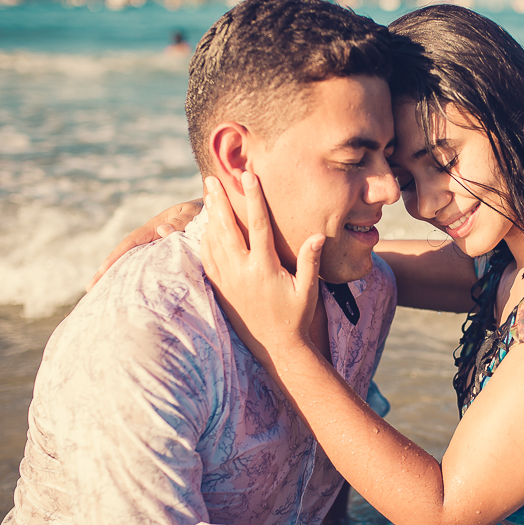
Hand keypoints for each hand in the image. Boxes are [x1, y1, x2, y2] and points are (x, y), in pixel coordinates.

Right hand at [86, 199, 203, 290]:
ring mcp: (160, 250)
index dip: (115, 257)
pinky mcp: (171, 260)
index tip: (101, 272)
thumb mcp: (193, 212)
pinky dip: (143, 282)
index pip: (131, 242)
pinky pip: (155, 271)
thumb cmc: (205, 210)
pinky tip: (136, 298)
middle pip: (127, 256)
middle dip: (109, 272)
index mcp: (155, 227)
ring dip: (122, 279)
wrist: (219, 212)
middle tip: (91, 290)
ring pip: (138, 265)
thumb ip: (181, 221)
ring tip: (106, 298)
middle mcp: (153, 239)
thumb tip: (161, 231)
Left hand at [199, 174, 323, 367]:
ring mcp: (228, 281)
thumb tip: (318, 235)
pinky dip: (205, 240)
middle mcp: (242, 272)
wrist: (276, 348)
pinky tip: (205, 228)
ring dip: (209, 217)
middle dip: (218, 201)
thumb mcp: (308, 289)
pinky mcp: (221, 289)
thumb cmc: (296, 317)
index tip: (248, 177)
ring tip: (207, 196)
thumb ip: (310, 260)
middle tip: (211, 179)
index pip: (257, 224)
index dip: (253, 198)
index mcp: (265, 267)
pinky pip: (208, 260)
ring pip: (213, 241)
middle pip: (226, 228)